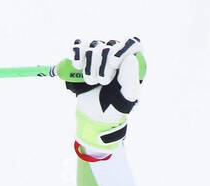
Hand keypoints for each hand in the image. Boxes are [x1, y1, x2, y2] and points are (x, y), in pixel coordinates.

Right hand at [59, 37, 145, 152]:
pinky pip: (80, 45)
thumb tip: (130, 58)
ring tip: (91, 82)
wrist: (94, 115)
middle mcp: (117, 55)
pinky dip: (77, 53)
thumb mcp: (126, 98)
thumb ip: (130, 80)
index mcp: (132, 63)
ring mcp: (101, 54)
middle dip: (103, 65)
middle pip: (110, 46)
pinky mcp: (84, 56)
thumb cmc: (114, 107)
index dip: (121, 50)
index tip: (113, 64)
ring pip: (94, 46)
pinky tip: (77, 65)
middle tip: (102, 83)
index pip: (132, 44)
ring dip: (90, 65)